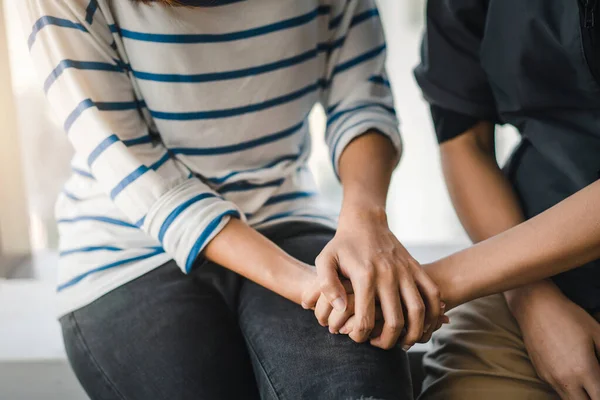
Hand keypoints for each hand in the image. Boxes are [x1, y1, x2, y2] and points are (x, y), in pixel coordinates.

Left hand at [302, 206, 441, 349]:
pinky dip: (433, 313)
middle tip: (379, 345)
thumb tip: (340, 307)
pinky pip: (432, 294)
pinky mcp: (416, 267)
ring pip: (419, 311)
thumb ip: (326, 284)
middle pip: (395, 321)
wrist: (365, 222)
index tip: (357, 338)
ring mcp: (405, 271)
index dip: (360, 335)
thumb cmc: (341, 246)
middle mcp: (388, 274)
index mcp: (365, 276)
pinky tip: (423, 324)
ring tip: (404, 342)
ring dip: (414, 333)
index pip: (365, 318)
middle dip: (388, 341)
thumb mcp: (324, 261)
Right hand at [509, 285, 599, 399]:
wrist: (534, 307)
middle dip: (594, 398)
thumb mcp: (598, 333)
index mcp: (584, 370)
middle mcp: (566, 379)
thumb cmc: (568, 316)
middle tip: (597, 387)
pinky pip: (559, 390)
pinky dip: (569, 389)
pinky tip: (573, 375)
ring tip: (589, 385)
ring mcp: (551, 377)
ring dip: (581, 396)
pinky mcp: (541, 373)